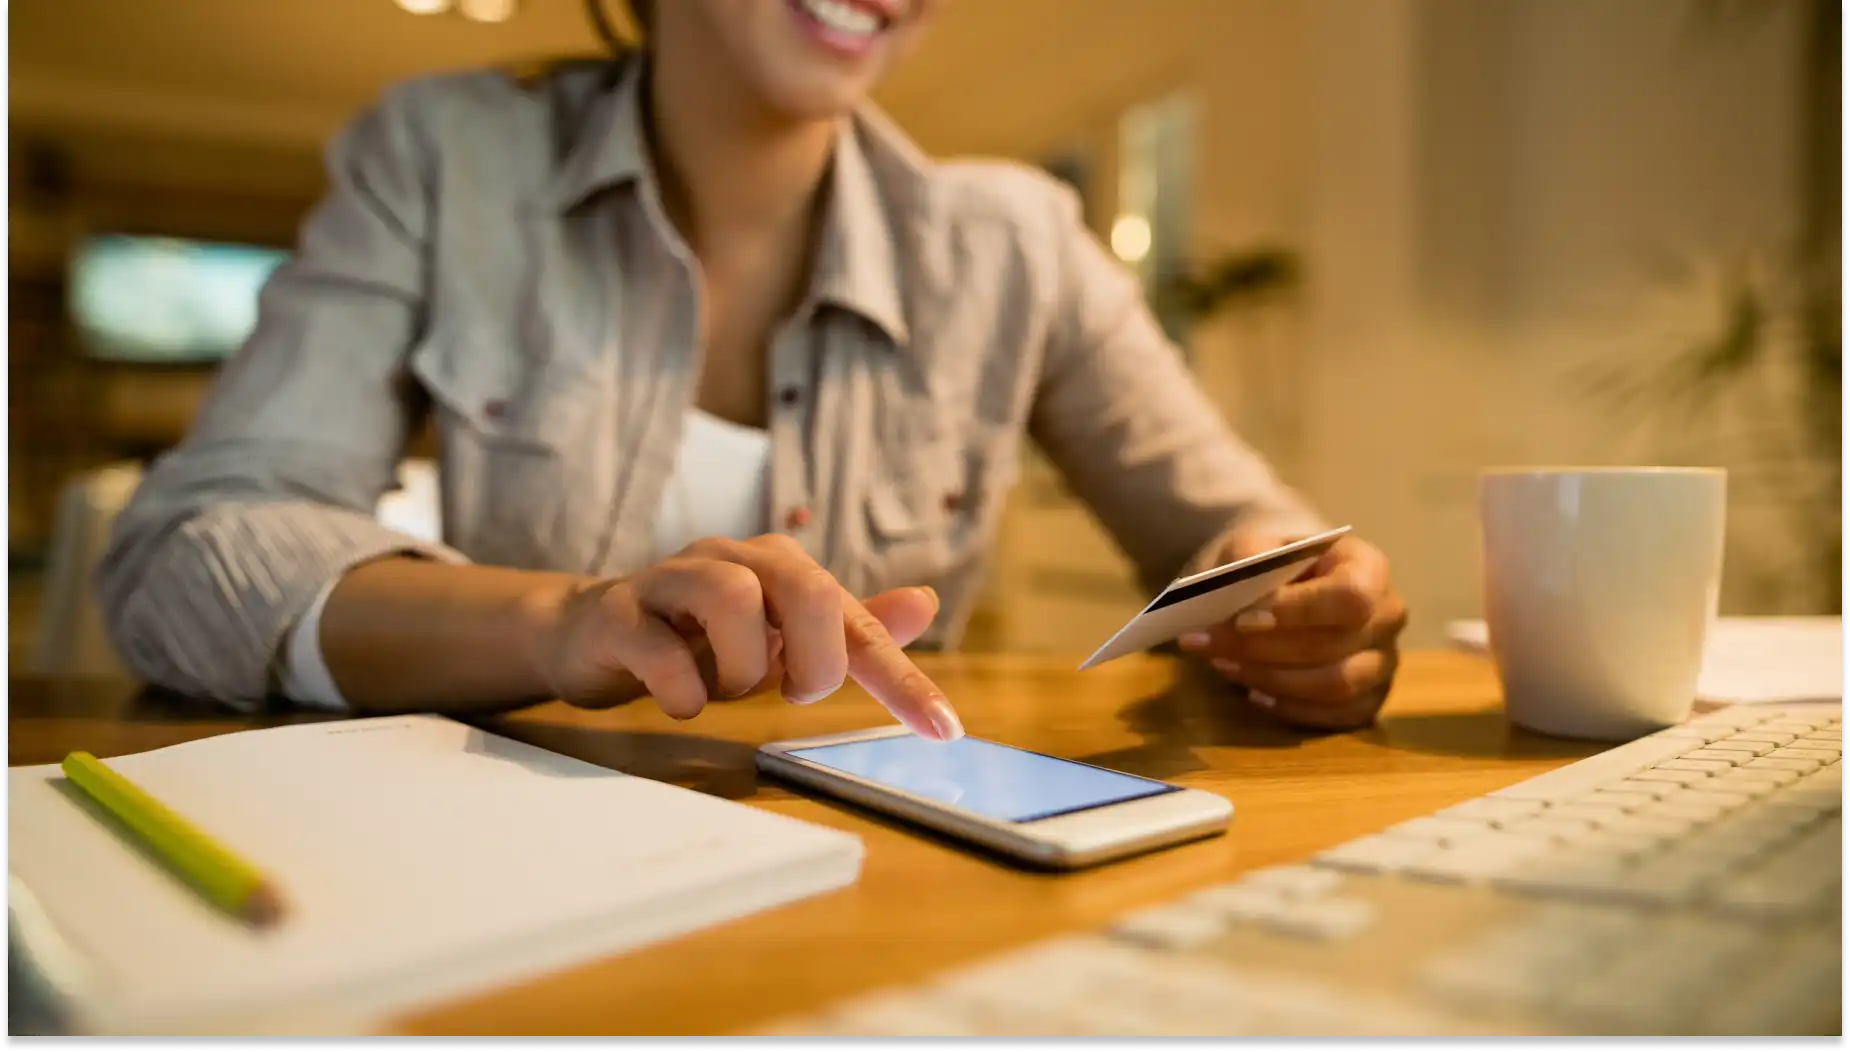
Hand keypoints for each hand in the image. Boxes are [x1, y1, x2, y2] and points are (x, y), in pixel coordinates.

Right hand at [531, 534, 962, 739]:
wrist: (593, 632)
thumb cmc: (701, 637)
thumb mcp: (782, 637)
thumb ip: (851, 627)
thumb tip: (927, 602)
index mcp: (779, 567)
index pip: (857, 617)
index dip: (902, 677)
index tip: (944, 729)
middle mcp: (730, 559)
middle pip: (804, 586)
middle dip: (815, 659)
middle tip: (793, 693)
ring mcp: (670, 581)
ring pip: (731, 598)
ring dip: (742, 668)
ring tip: (728, 691)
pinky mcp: (618, 615)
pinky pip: (658, 648)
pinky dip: (682, 690)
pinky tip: (685, 703)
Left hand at [1178, 532, 1406, 729]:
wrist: (1283, 589)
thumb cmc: (1272, 567)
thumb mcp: (1254, 547)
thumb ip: (1247, 561)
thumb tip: (1239, 604)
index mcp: (1368, 568)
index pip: (1348, 596)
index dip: (1298, 612)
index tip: (1242, 619)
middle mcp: (1388, 615)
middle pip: (1334, 645)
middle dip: (1262, 649)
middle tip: (1206, 644)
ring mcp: (1384, 662)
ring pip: (1335, 685)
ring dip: (1271, 679)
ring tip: (1223, 664)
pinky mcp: (1370, 699)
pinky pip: (1336, 716)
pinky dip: (1290, 708)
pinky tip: (1253, 693)